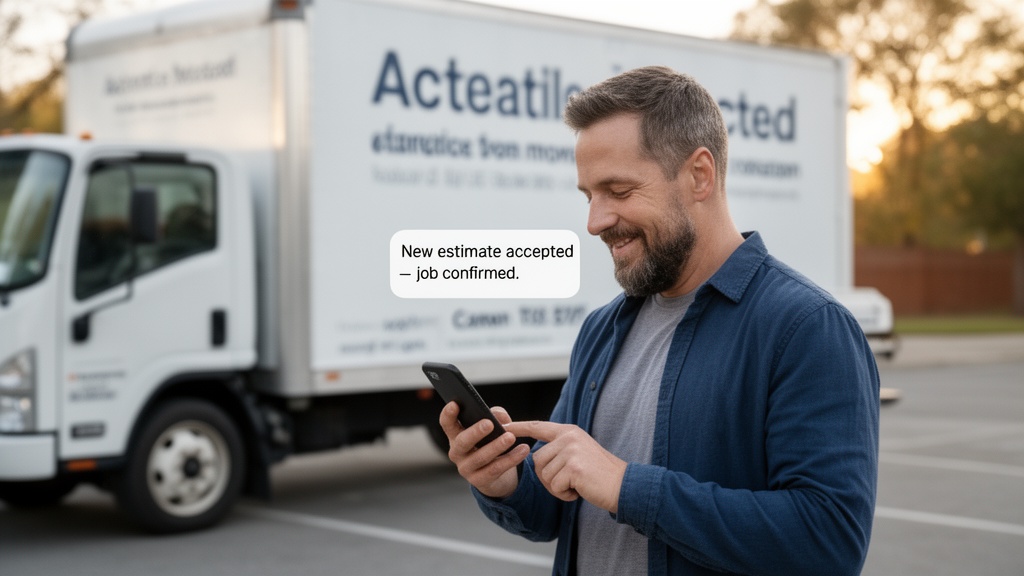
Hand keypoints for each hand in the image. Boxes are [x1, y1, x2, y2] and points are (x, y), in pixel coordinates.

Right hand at [439, 402, 529, 498]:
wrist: (496, 475)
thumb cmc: (490, 443)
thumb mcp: (492, 428)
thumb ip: (495, 416)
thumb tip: (498, 416)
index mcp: (456, 435)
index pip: (447, 424)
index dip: (448, 414)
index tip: (455, 404)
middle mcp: (457, 452)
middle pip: (462, 442)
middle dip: (475, 432)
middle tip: (489, 424)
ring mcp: (466, 468)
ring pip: (480, 457)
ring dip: (496, 446)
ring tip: (511, 437)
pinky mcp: (479, 481)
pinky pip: (495, 469)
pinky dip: (510, 459)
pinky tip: (522, 450)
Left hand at [504, 421, 625, 512]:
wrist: (622, 485)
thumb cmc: (599, 474)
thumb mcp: (579, 453)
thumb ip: (560, 450)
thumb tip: (535, 458)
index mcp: (569, 431)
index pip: (538, 426)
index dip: (519, 427)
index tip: (503, 425)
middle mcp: (569, 437)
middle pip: (537, 460)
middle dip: (548, 477)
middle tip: (570, 481)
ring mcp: (571, 450)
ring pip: (544, 475)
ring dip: (557, 487)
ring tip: (577, 484)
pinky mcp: (573, 467)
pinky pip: (555, 486)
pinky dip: (565, 494)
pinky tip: (580, 489)